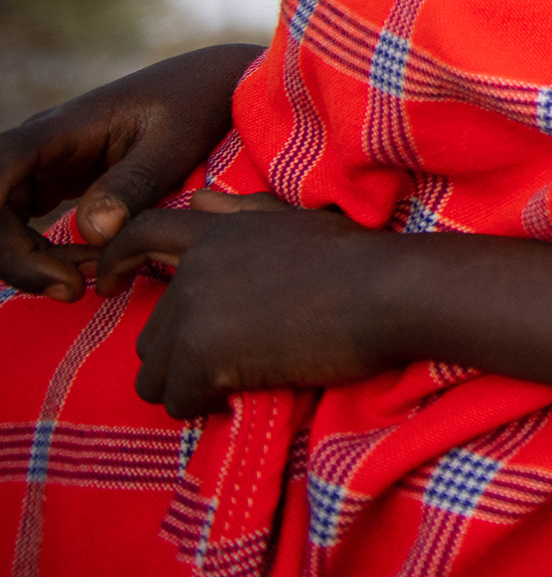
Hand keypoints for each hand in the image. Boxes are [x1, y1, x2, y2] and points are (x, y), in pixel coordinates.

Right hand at [0, 43, 262, 299]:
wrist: (219, 83)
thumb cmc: (201, 103)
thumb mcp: (175, 142)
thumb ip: (134, 183)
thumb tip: (93, 232)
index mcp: (60, 129)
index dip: (2, 236)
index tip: (56, 274)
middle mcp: (40, 145)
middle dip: (16, 258)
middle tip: (73, 289)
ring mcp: (45, 163)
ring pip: (3, 220)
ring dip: (31, 258)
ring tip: (88, 279)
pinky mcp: (59, 179)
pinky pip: (25, 223)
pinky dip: (46, 252)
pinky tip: (90, 263)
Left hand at [104, 195, 398, 418]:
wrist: (388, 292)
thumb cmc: (357, 259)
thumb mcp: (295, 222)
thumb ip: (242, 212)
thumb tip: (201, 200)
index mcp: (217, 233)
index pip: (141, 233)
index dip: (116, 259)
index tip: (110, 285)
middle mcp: (193, 269)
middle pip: (149, 333)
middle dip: (182, 356)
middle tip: (236, 361)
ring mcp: (194, 312)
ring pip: (155, 373)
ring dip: (191, 384)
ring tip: (243, 378)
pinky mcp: (203, 355)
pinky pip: (179, 400)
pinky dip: (210, 405)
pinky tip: (250, 390)